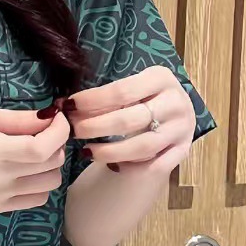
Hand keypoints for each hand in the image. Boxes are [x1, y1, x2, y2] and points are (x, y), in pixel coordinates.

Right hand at [0, 102, 71, 212]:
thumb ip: (16, 119)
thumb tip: (49, 117)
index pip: (43, 149)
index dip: (59, 132)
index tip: (58, 118)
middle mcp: (0, 179)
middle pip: (51, 165)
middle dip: (56, 143)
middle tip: (42, 131)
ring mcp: (0, 197)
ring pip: (49, 184)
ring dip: (50, 165)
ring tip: (34, 152)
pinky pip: (36, 199)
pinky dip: (40, 184)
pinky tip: (25, 171)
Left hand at [64, 67, 194, 173]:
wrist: (175, 109)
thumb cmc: (144, 96)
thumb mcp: (131, 87)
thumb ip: (104, 97)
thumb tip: (63, 106)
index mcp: (161, 78)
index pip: (121, 91)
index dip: (91, 101)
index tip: (68, 107)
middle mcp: (176, 102)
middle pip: (129, 120)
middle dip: (95, 128)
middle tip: (73, 132)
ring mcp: (182, 129)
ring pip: (141, 147)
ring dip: (108, 152)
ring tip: (86, 151)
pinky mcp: (183, 150)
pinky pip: (154, 166)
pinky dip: (130, 167)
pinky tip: (110, 166)